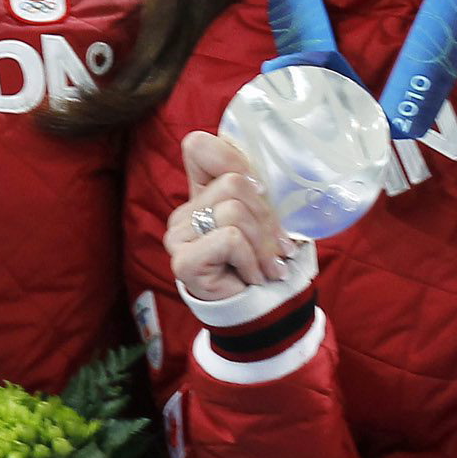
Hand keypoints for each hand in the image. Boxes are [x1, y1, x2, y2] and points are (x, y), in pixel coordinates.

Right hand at [168, 130, 295, 299]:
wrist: (260, 310)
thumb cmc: (265, 260)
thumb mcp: (268, 217)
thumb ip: (259, 190)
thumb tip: (264, 177)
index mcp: (201, 193)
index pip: (198, 146)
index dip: (233, 157)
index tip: (261, 191)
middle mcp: (184, 211)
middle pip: (233, 183)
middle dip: (267, 217)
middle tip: (278, 247)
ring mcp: (178, 236)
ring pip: (235, 210)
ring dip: (263, 244)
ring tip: (268, 266)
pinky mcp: (183, 262)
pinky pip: (230, 238)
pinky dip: (252, 260)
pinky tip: (252, 276)